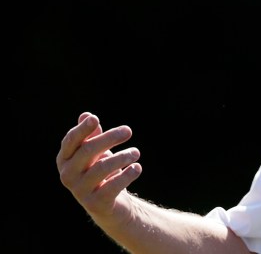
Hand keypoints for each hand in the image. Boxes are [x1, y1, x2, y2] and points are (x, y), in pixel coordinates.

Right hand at [56, 112, 141, 226]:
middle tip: (128, 131)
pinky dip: (127, 175)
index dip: (82, 129)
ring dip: (122, 156)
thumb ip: (91, 135)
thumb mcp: (96, 151)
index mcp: (65, 159)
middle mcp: (67, 175)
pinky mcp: (95, 204)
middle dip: (109, 137)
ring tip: (136, 152)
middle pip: (88, 150)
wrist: (108, 204)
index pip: (71, 141)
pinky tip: (137, 168)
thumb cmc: (100, 170)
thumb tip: (86, 115)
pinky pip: (112, 186)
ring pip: (102, 167)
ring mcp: (80, 191)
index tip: (95, 118)